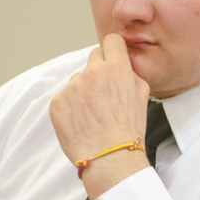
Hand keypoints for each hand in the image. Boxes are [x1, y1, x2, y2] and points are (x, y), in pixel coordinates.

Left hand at [50, 34, 150, 198]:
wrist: (110, 158)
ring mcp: (72, 87)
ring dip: (84, 91)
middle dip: (99, 70)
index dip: (113, 50)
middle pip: (93, 56)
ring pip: (78, 79)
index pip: (111, 41)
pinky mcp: (57, 102)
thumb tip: (123, 65)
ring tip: (94, 115)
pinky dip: (71, 107)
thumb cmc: (129, 130)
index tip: (113, 59)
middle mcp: (93, 73)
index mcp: (117, 69)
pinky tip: (82, 122)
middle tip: (104, 93)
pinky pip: (65, 97)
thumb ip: (132, 75)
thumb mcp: (143, 97)